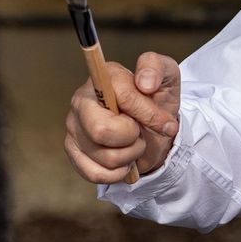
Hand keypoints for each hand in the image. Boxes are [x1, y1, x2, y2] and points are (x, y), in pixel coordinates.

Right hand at [64, 51, 180, 184]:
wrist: (154, 129)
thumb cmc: (157, 100)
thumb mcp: (167, 76)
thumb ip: (156, 67)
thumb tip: (146, 83)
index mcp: (103, 77)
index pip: (123, 98)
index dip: (148, 115)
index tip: (166, 123)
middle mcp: (81, 100)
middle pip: (101, 131)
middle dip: (133, 139)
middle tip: (139, 132)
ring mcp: (74, 127)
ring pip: (106, 157)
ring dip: (131, 156)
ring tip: (132, 143)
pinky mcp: (73, 151)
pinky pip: (97, 174)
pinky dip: (119, 173)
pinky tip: (123, 160)